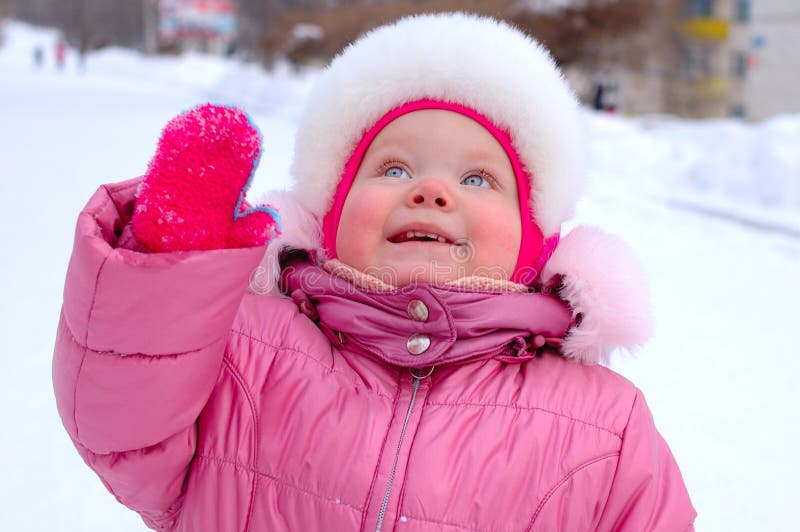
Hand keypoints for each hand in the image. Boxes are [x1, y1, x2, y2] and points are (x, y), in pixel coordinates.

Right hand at [131, 103, 279, 251]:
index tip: (253, 137)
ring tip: (210, 114)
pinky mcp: (162, 170)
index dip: (246, 150)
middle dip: (228, 132)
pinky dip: (175, 137)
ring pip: (196, 143)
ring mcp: (185, 169)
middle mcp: (208, 174)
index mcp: (228, 187)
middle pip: (220, 148)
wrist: (166, 248)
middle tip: (237, 118)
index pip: (240, 165)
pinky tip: (181, 125)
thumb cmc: (202, 242)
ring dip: (203, 128)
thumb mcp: (230, 239)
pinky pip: (169, 150)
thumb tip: (275, 223)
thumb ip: (251, 231)